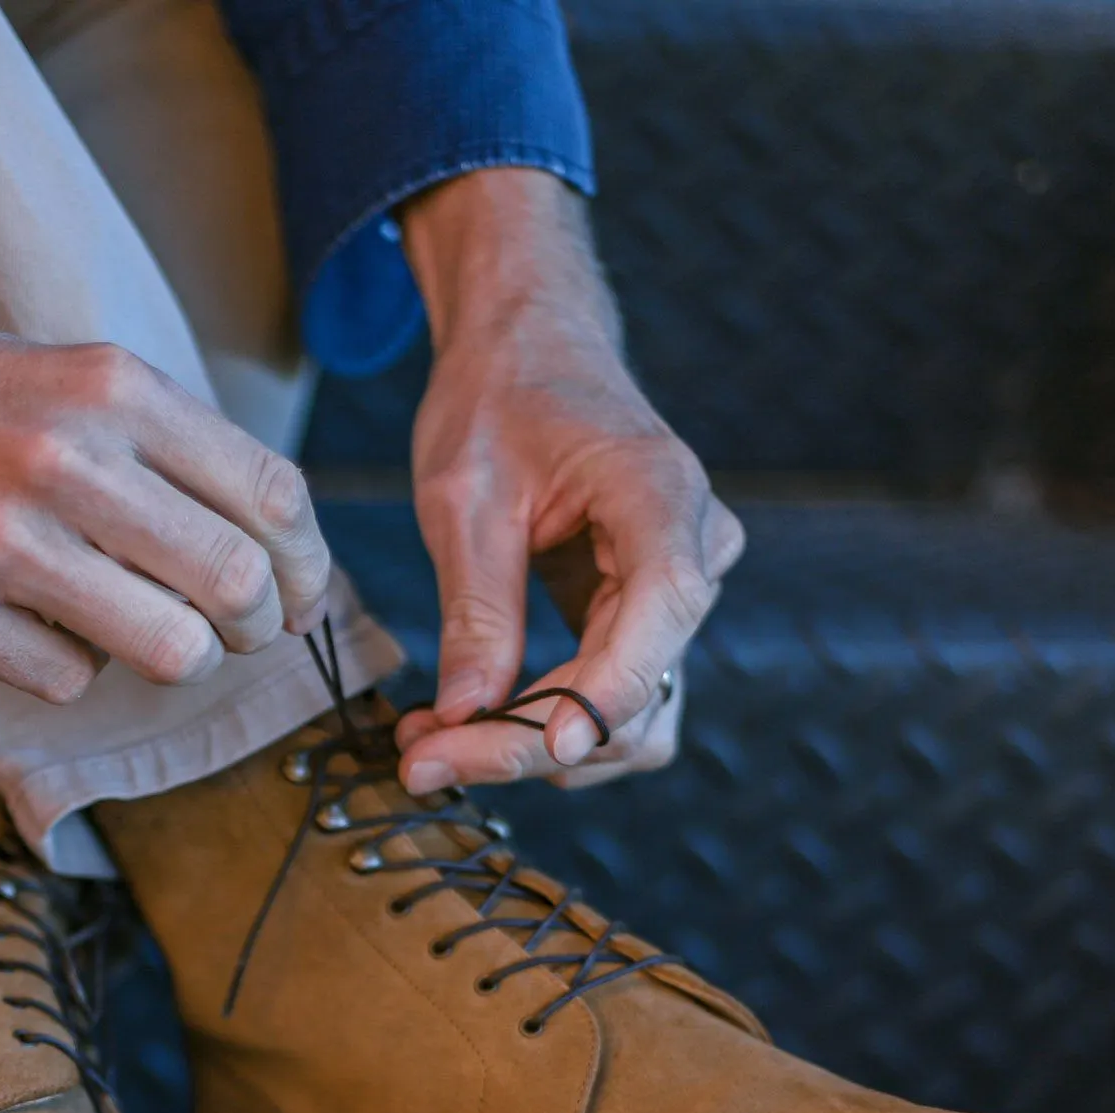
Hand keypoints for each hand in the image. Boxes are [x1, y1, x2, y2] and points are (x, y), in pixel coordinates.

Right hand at [0, 126, 330, 704]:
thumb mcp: (57, 375)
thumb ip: (158, 445)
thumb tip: (264, 544)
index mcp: (111, 388)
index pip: (271, 496)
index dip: (306, 564)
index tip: (295, 592)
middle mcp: (68, 458)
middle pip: (238, 585)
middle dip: (258, 628)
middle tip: (238, 636)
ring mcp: (2, 540)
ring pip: (169, 650)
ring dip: (169, 659)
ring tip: (135, 637)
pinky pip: (67, 681)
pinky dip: (65, 670)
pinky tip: (26, 629)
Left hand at [389, 169, 742, 793]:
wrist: (531, 353)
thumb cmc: (499, 399)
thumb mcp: (464, 498)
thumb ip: (476, 608)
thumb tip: (467, 715)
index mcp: (661, 492)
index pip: (661, 607)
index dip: (608, 690)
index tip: (545, 748)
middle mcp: (694, 549)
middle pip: (637, 686)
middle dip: (531, 740)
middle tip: (420, 757)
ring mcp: (677, 592)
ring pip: (631, 717)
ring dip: (536, 749)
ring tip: (432, 746)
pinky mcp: (645, 621)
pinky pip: (613, 703)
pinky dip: (545, 729)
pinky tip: (470, 727)